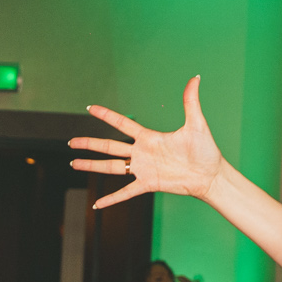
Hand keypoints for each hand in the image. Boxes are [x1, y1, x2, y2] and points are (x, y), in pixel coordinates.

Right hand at [68, 75, 226, 210]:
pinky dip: (111, 199)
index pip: (122, 123)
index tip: (90, 108)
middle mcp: (142, 152)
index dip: (106, 115)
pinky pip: (125, 192)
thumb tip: (195, 78)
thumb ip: (190, 100)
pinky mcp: (148, 184)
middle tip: (72, 142)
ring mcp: (143, 169)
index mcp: (149, 137)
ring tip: (74, 163)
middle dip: (89, 144)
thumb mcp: (196, 123)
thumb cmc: (205, 150)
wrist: (210, 175)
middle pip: (109, 146)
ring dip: (92, 165)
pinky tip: (97, 204)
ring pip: (110, 167)